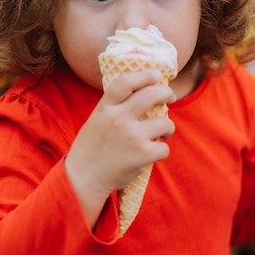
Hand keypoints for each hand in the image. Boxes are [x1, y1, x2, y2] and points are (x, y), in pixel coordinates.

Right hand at [65, 69, 175, 226]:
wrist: (83, 179)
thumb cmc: (92, 149)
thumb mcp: (96, 121)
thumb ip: (114, 108)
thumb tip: (143, 94)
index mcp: (104, 108)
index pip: (125, 82)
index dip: (144, 75)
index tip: (156, 75)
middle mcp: (118, 118)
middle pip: (151, 95)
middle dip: (166, 93)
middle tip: (171, 96)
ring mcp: (132, 136)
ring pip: (165, 122)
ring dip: (168, 127)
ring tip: (164, 133)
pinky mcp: (142, 154)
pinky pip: (165, 148)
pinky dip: (162, 151)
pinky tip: (154, 153)